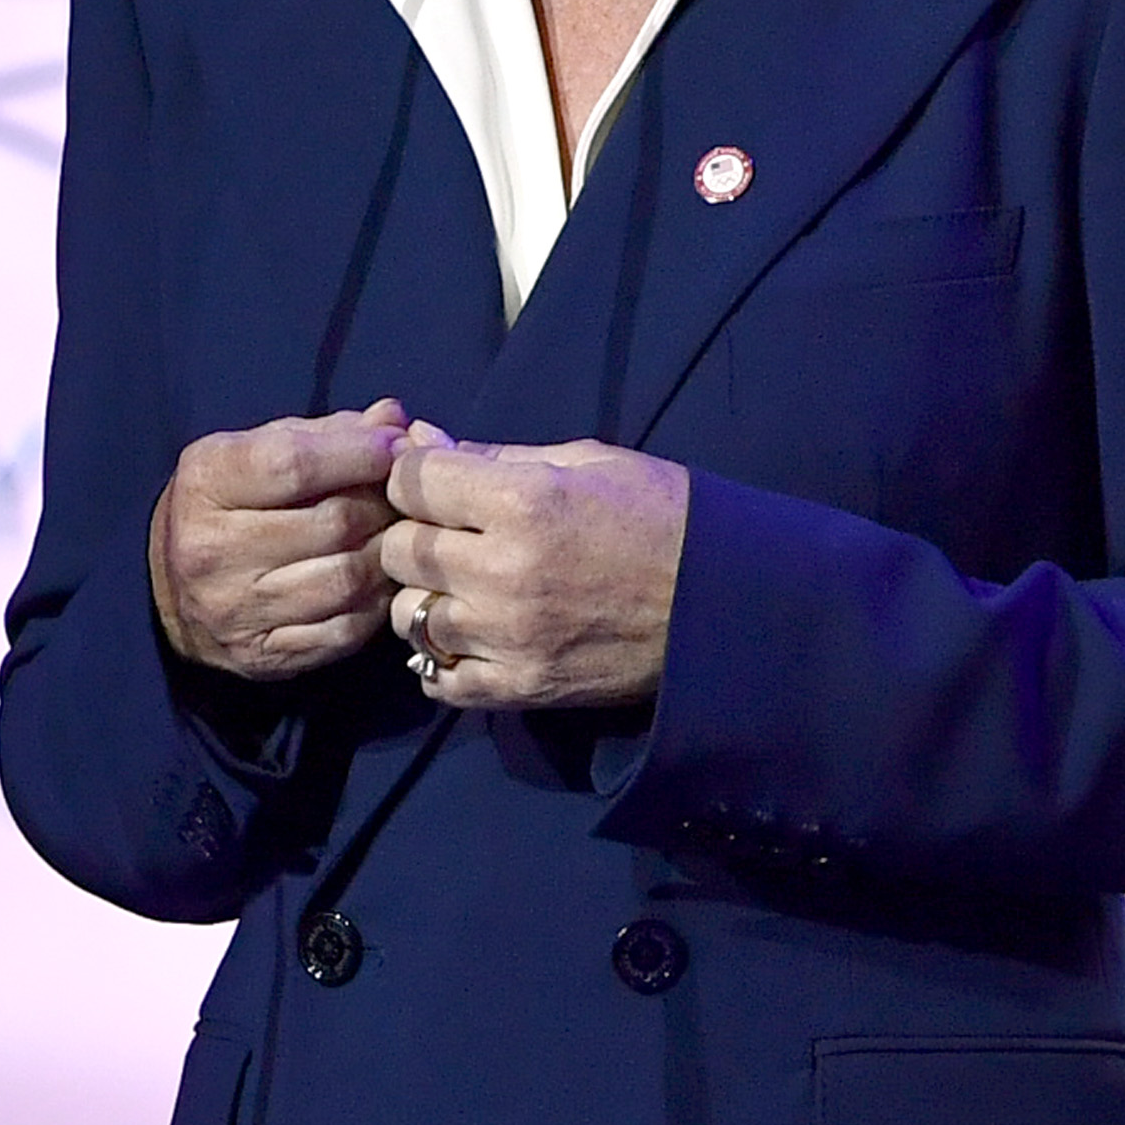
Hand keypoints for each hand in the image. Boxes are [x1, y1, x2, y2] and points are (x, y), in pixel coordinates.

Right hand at [149, 403, 411, 681]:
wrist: (167, 591)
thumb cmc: (226, 505)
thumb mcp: (256, 450)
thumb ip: (325, 434)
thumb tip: (393, 420)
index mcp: (207, 482)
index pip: (295, 464)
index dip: (359, 452)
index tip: (394, 445)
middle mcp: (212, 549)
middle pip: (334, 523)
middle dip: (384, 505)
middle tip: (404, 497)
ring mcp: (236, 609)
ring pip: (347, 579)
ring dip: (386, 555)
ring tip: (393, 537)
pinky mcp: (264, 654)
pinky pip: (346, 629)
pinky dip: (376, 603)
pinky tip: (376, 581)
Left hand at [375, 429, 688, 710]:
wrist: (724, 601)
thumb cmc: (660, 515)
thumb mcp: (585, 462)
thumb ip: (495, 455)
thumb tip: (419, 437)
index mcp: (522, 502)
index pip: (410, 480)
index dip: (415, 475)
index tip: (437, 482)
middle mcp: (503, 571)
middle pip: (399, 548)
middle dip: (415, 534)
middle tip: (450, 535)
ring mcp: (508, 636)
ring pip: (408, 615)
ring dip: (426, 597)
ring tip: (463, 588)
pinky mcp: (521, 687)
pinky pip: (438, 679)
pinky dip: (442, 659)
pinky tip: (468, 637)